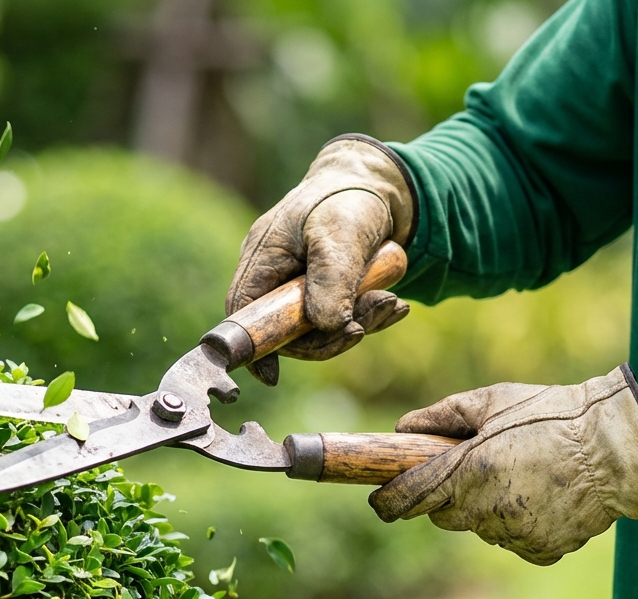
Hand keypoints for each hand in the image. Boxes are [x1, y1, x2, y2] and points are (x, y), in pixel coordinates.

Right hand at [227, 134, 414, 384]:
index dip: (252, 346)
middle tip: (365, 324)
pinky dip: (369, 316)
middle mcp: (276, 276)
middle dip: (328, 336)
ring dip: (358, 324)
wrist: (383, 184)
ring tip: (391, 303)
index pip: (243, 313)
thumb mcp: (341, 234)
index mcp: (263, 258)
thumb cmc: (350, 198)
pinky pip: (341, 319)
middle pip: (285, 332)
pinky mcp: (328, 291)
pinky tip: (394, 305)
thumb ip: (331, 279)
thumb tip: (326, 326)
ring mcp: (301, 286)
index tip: (271, 376)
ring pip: (319, 330)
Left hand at [368, 365, 637, 564]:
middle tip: (475, 468)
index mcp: (466, 472)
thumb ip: (442, 415)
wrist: (617, 449)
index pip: (408, 499)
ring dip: (487, 508)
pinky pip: (515, 541)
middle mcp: (484, 510)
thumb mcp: (493, 401)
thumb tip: (402, 428)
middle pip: (443, 516)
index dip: (388, 502)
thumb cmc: (552, 415)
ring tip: (522, 474)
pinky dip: (520, 524)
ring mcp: (513, 535)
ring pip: (481, 528)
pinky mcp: (540, 551)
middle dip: (448, 495)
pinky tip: (543, 497)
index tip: (381, 500)